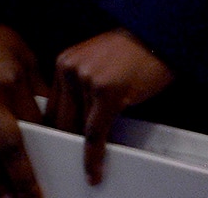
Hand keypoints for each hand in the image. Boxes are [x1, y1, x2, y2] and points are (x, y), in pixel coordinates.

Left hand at [48, 28, 172, 185]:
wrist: (157, 38)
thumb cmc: (131, 56)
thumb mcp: (95, 67)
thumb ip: (80, 88)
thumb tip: (75, 121)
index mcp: (63, 63)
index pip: (50, 105)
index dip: (51, 129)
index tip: (51, 147)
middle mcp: (69, 69)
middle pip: (58, 118)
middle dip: (62, 142)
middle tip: (63, 163)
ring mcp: (86, 80)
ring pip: (76, 127)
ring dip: (79, 152)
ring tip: (82, 170)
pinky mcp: (106, 93)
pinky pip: (94, 132)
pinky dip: (93, 155)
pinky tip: (93, 170)